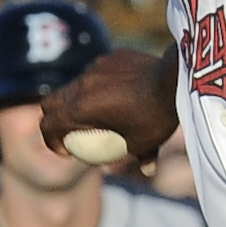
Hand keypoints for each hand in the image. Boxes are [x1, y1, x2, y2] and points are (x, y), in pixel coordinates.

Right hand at [40, 47, 178, 166]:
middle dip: (55, 120)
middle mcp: (83, 84)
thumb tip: (146, 170)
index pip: (48, 125)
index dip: (52, 142)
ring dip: (78, 101)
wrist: (178, 78)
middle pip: (51, 102)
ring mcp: (97, 67)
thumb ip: (139, 156)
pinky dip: (100, 86)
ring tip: (100, 114)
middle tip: (72, 133)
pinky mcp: (113, 57)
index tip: (68, 152)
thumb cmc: (158, 115)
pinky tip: (122, 94)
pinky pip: (97, 73)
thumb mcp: (146, 143)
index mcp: (80, 108)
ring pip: (74, 85)